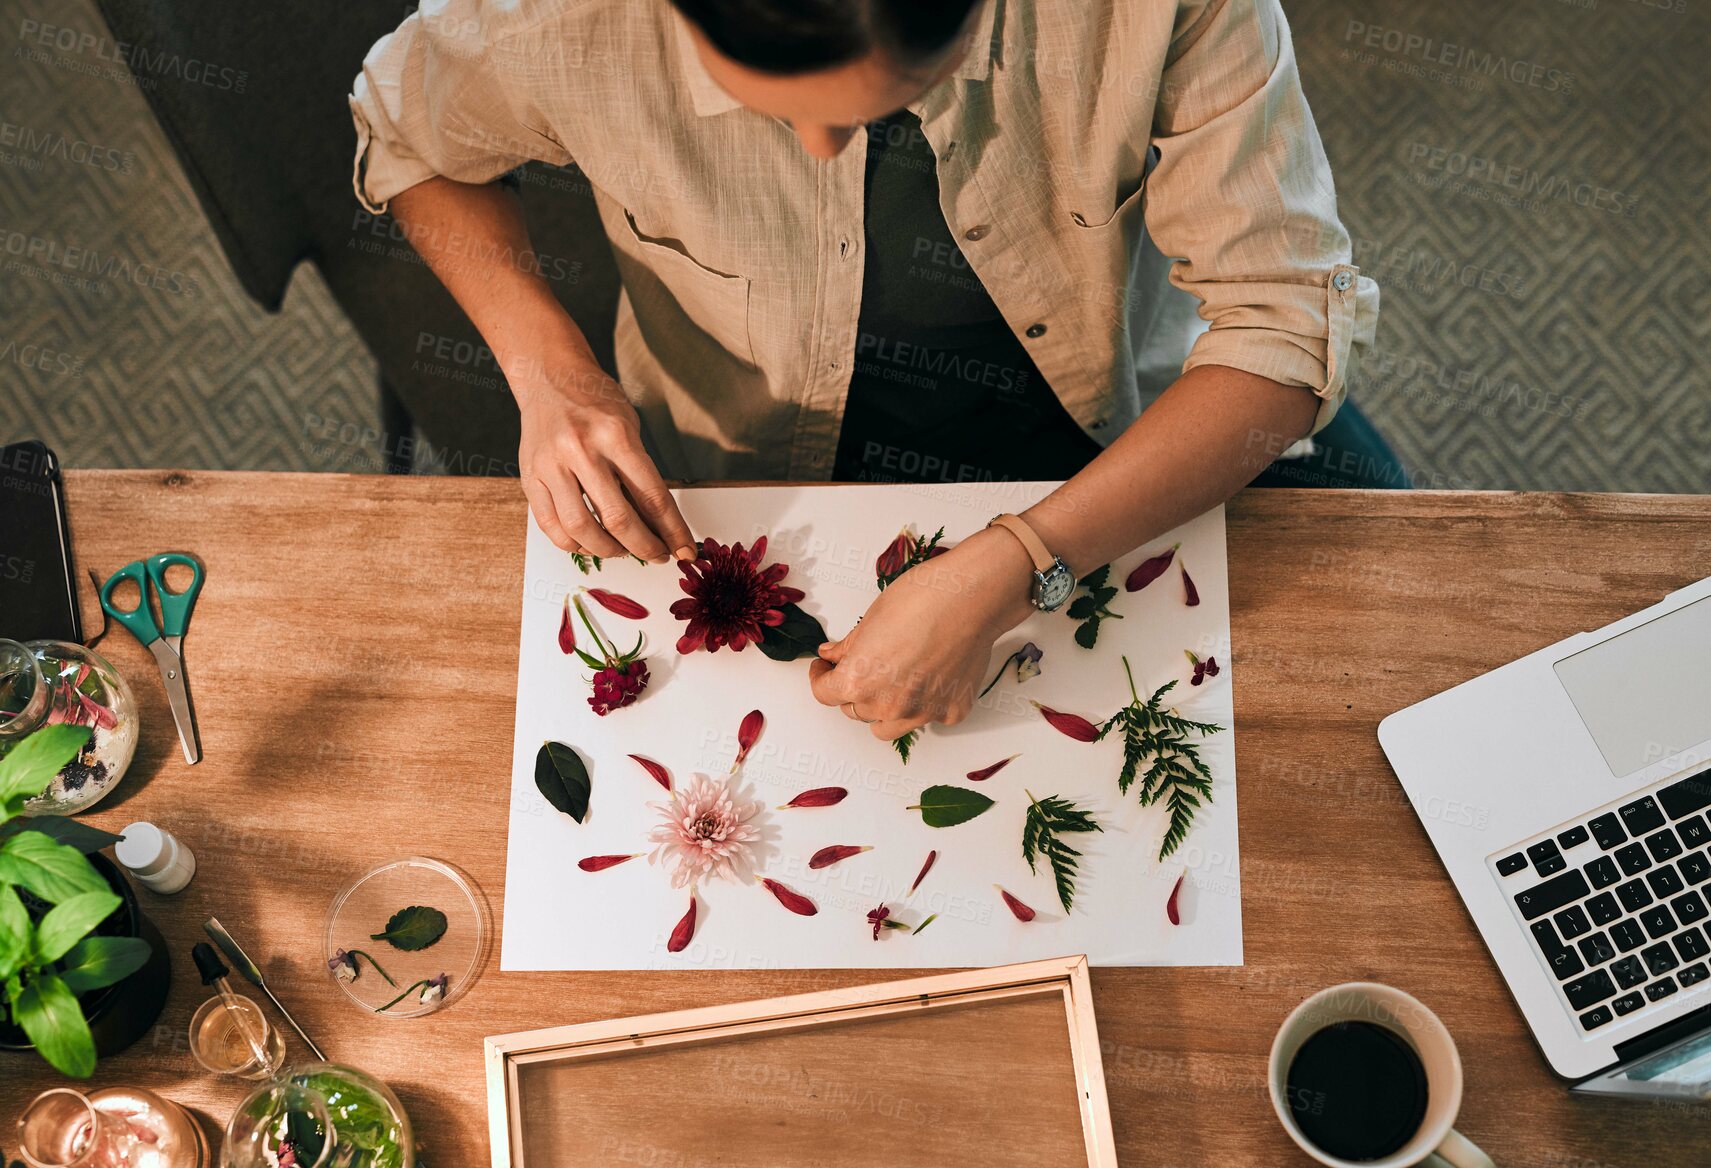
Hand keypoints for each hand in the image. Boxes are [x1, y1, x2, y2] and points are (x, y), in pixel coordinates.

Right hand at [514, 358, 694, 562]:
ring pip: (581, 529)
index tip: (684, 549)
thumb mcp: (629, 426)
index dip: (671, 530)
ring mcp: (551, 465)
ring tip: (623, 550)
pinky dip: (573, 543)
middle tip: (656, 555)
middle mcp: (581, 450)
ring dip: (609, 550)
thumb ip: (640, 473)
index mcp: (615, 435)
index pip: (652, 496)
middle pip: (618, 519)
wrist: (549, 378)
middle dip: (644, 547)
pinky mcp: (529, 477)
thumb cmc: (595, 402)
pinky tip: (590, 542)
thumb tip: (659, 524)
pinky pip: (551, 525)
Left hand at [809, 529, 1035, 739]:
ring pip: (886, 727)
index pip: (824, 694)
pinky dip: (923, 703)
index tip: (825, 668)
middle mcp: (887, 706)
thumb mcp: (870, 618)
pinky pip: (927, 717)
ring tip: (891, 683)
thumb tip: (832, 655)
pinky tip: (930, 677)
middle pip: (855, 710)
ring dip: (882, 709)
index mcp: (859, 681)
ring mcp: (921, 713)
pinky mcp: (951, 712)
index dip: (820, 678)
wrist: (970, 599)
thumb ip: (848, 647)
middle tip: (863, 668)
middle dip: (853, 690)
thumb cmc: (920, 599)